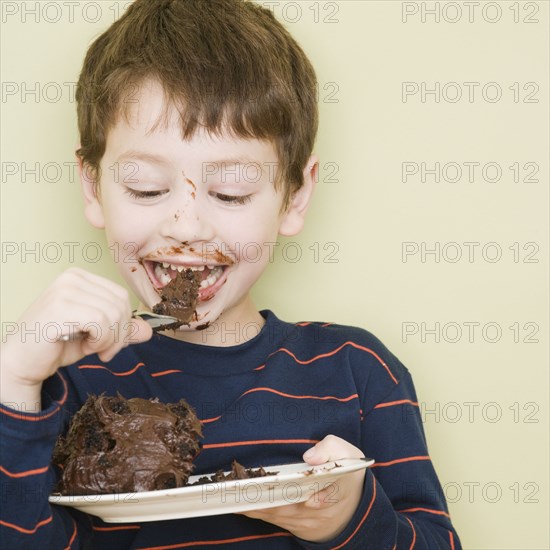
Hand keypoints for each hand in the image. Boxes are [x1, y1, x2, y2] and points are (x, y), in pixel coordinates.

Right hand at [0, 268, 151, 405]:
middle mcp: (72, 278)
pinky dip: (100, 340)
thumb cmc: (56, 345)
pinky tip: (85, 347)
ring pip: (113, 313)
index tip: (112, 342)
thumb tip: (148, 330)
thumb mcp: (98, 336)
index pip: (121, 294)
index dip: (125, 322)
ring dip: (109, 339)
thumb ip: (122, 330)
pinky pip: (101, 322)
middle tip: (105, 350)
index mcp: (81, 278)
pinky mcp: (59, 307)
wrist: (22, 362)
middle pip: (121, 303)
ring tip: (92, 348)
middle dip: (120, 333)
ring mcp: (64, 290)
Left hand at [240, 435, 365, 542]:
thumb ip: (331, 449)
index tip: (289, 492)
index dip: (301, 493)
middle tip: (239, 487)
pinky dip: (254, 510)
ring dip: (253, 504)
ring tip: (229, 492)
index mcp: (337, 488)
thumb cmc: (345, 472)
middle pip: (288, 505)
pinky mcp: (294, 526)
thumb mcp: (348, 454)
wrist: (352, 505)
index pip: (322, 493)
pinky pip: (271, 519)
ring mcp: (305, 522)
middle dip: (263, 497)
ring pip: (276, 514)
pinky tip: (236, 501)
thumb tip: (310, 456)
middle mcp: (318, 511)